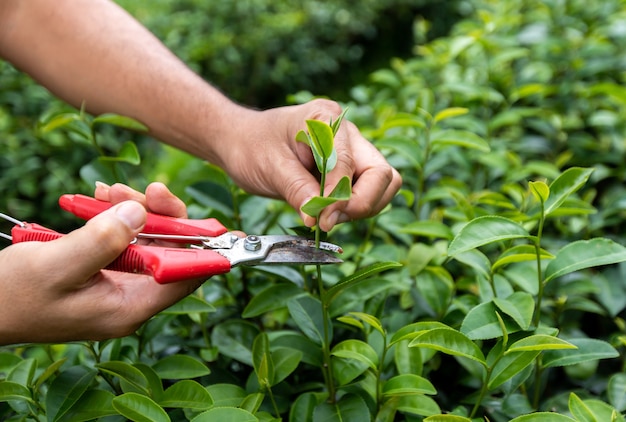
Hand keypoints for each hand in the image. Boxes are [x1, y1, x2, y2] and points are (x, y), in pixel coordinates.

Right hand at [0, 182, 202, 344]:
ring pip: (145, 241)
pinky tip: (100, 198)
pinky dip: (114, 217)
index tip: (213, 223)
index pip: (184, 278)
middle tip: (147, 189)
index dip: (201, 249)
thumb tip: (142, 212)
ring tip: (109, 190)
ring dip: (133, 211)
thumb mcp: (58, 264)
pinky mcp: (103, 271)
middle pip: (168, 254)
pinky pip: (122, 240)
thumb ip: (103, 240)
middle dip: (160, 217)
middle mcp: (130, 299)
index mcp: (129, 308)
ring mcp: (117, 285)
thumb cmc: (14, 294)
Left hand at [214, 99, 402, 231]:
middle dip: (362, 203)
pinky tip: (327, 211)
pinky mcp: (349, 167)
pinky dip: (353, 207)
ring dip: (361, 207)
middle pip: (382, 173)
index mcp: (326, 119)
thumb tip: (320, 219)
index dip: (340, 197)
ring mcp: (351, 149)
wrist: (239, 141)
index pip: (350, 163)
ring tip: (327, 216)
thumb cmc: (250, 146)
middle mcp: (347, 132)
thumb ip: (298, 191)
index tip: (323, 221)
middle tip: (330, 220)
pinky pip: (367, 191)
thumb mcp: (270, 168)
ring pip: (382, 184)